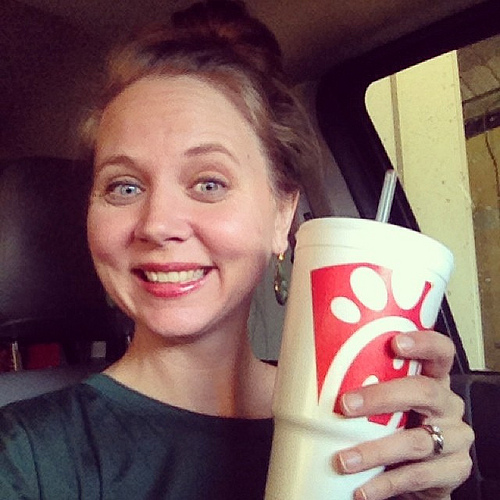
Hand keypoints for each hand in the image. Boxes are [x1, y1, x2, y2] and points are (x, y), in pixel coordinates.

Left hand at [333, 331, 473, 499]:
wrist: (413, 473)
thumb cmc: (392, 426)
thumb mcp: (382, 402)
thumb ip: (362, 385)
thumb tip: (304, 370)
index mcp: (431, 378)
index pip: (439, 351)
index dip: (423, 343)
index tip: (394, 343)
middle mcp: (446, 404)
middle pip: (424, 391)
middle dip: (381, 397)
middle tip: (345, 405)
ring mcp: (454, 438)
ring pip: (416, 441)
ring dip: (375, 450)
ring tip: (344, 460)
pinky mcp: (453, 470)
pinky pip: (418, 476)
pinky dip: (386, 483)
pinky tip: (363, 488)